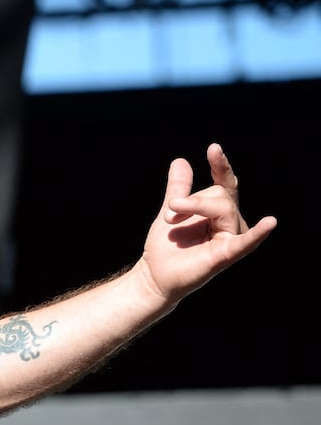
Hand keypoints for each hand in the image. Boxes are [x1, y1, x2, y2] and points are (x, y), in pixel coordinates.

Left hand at [139, 143, 276, 302]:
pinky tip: (270, 223)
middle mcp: (230, 222)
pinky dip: (257, 233)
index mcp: (219, 211)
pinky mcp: (227, 255)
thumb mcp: (171, 212)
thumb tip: (181, 161)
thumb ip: (179, 188)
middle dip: (191, 200)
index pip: (225, 184)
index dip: (221, 166)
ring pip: (224, 208)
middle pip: (221, 196)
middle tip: (169, 213)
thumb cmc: (167, 247)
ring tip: (171, 220)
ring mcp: (231, 238)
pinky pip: (245, 242)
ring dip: (194, 208)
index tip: (213, 148)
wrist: (154, 276)